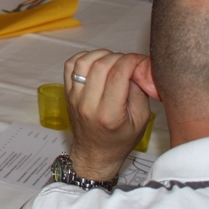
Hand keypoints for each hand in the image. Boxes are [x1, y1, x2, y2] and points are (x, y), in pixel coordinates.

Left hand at [65, 49, 151, 180]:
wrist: (95, 153)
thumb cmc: (119, 140)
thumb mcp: (141, 120)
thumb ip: (140, 92)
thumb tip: (138, 66)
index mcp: (109, 114)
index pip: (118, 75)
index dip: (131, 61)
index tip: (139, 60)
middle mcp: (88, 104)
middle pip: (101, 65)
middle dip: (119, 57)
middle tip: (129, 61)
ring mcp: (74, 97)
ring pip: (83, 62)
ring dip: (101, 55)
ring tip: (113, 60)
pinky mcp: (67, 92)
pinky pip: (70, 65)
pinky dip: (84, 57)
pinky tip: (97, 62)